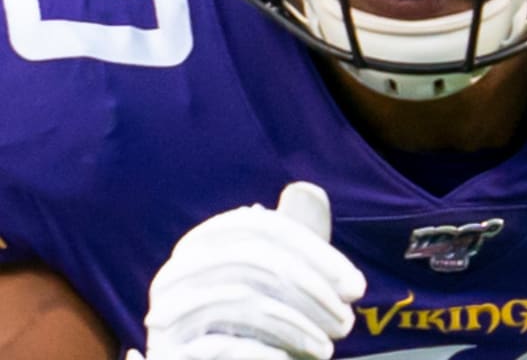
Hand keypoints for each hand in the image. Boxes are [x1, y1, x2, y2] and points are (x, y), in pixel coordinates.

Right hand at [126, 182, 366, 359]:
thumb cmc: (255, 325)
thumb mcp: (280, 279)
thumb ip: (295, 238)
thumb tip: (309, 189)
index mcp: (202, 243)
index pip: (262, 226)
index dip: (316, 253)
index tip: (356, 288)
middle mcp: (174, 272)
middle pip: (254, 259)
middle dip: (312, 291)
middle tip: (347, 323)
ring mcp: (164, 312)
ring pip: (241, 299)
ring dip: (297, 325)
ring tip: (328, 348)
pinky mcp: (166, 352)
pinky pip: (222, 345)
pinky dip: (267, 353)